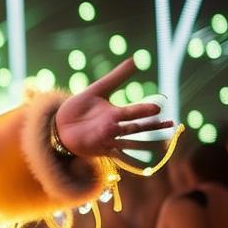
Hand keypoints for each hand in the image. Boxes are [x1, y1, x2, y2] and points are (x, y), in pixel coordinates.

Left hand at [55, 58, 173, 159]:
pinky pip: (117, 156)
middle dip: (151, 126)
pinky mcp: (98, 150)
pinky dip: (130, 161)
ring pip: (129, 142)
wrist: (59, 125)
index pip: (133, 111)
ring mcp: (107, 140)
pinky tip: (143, 167)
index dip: (145, 109)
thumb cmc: (79, 108)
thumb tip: (135, 59)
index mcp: (115, 113)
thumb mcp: (97, 90)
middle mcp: (114, 127)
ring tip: (161, 145)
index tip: (160, 107)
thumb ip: (116, 77)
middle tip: (169, 124)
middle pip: (135, 127)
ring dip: (144, 143)